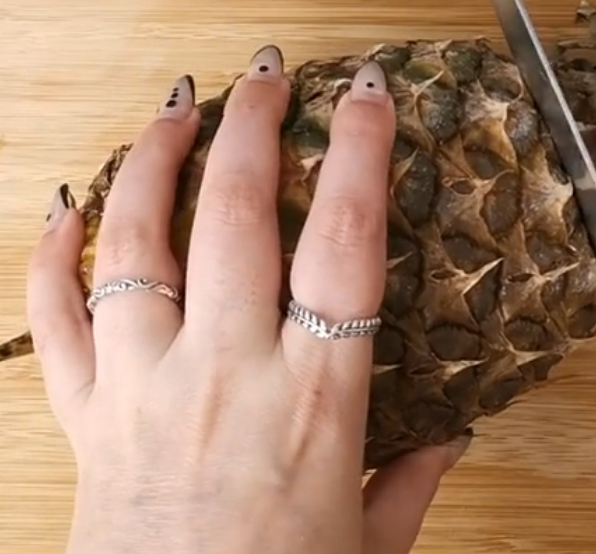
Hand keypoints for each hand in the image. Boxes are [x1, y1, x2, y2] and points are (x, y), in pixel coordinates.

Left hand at [26, 45, 469, 553]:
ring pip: (135, 242)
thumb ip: (413, 481)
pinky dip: (52, 251)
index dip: (360, 159)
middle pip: (235, 217)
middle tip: (266, 77)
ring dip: (153, 162)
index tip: (370, 100)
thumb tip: (453, 437)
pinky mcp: (87, 414)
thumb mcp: (373, 545)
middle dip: (253, 128)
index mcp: (317, 400)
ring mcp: (147, 387)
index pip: (345, 247)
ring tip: (176, 109)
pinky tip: (68, 205)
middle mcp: (227, 374)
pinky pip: (54, 315)